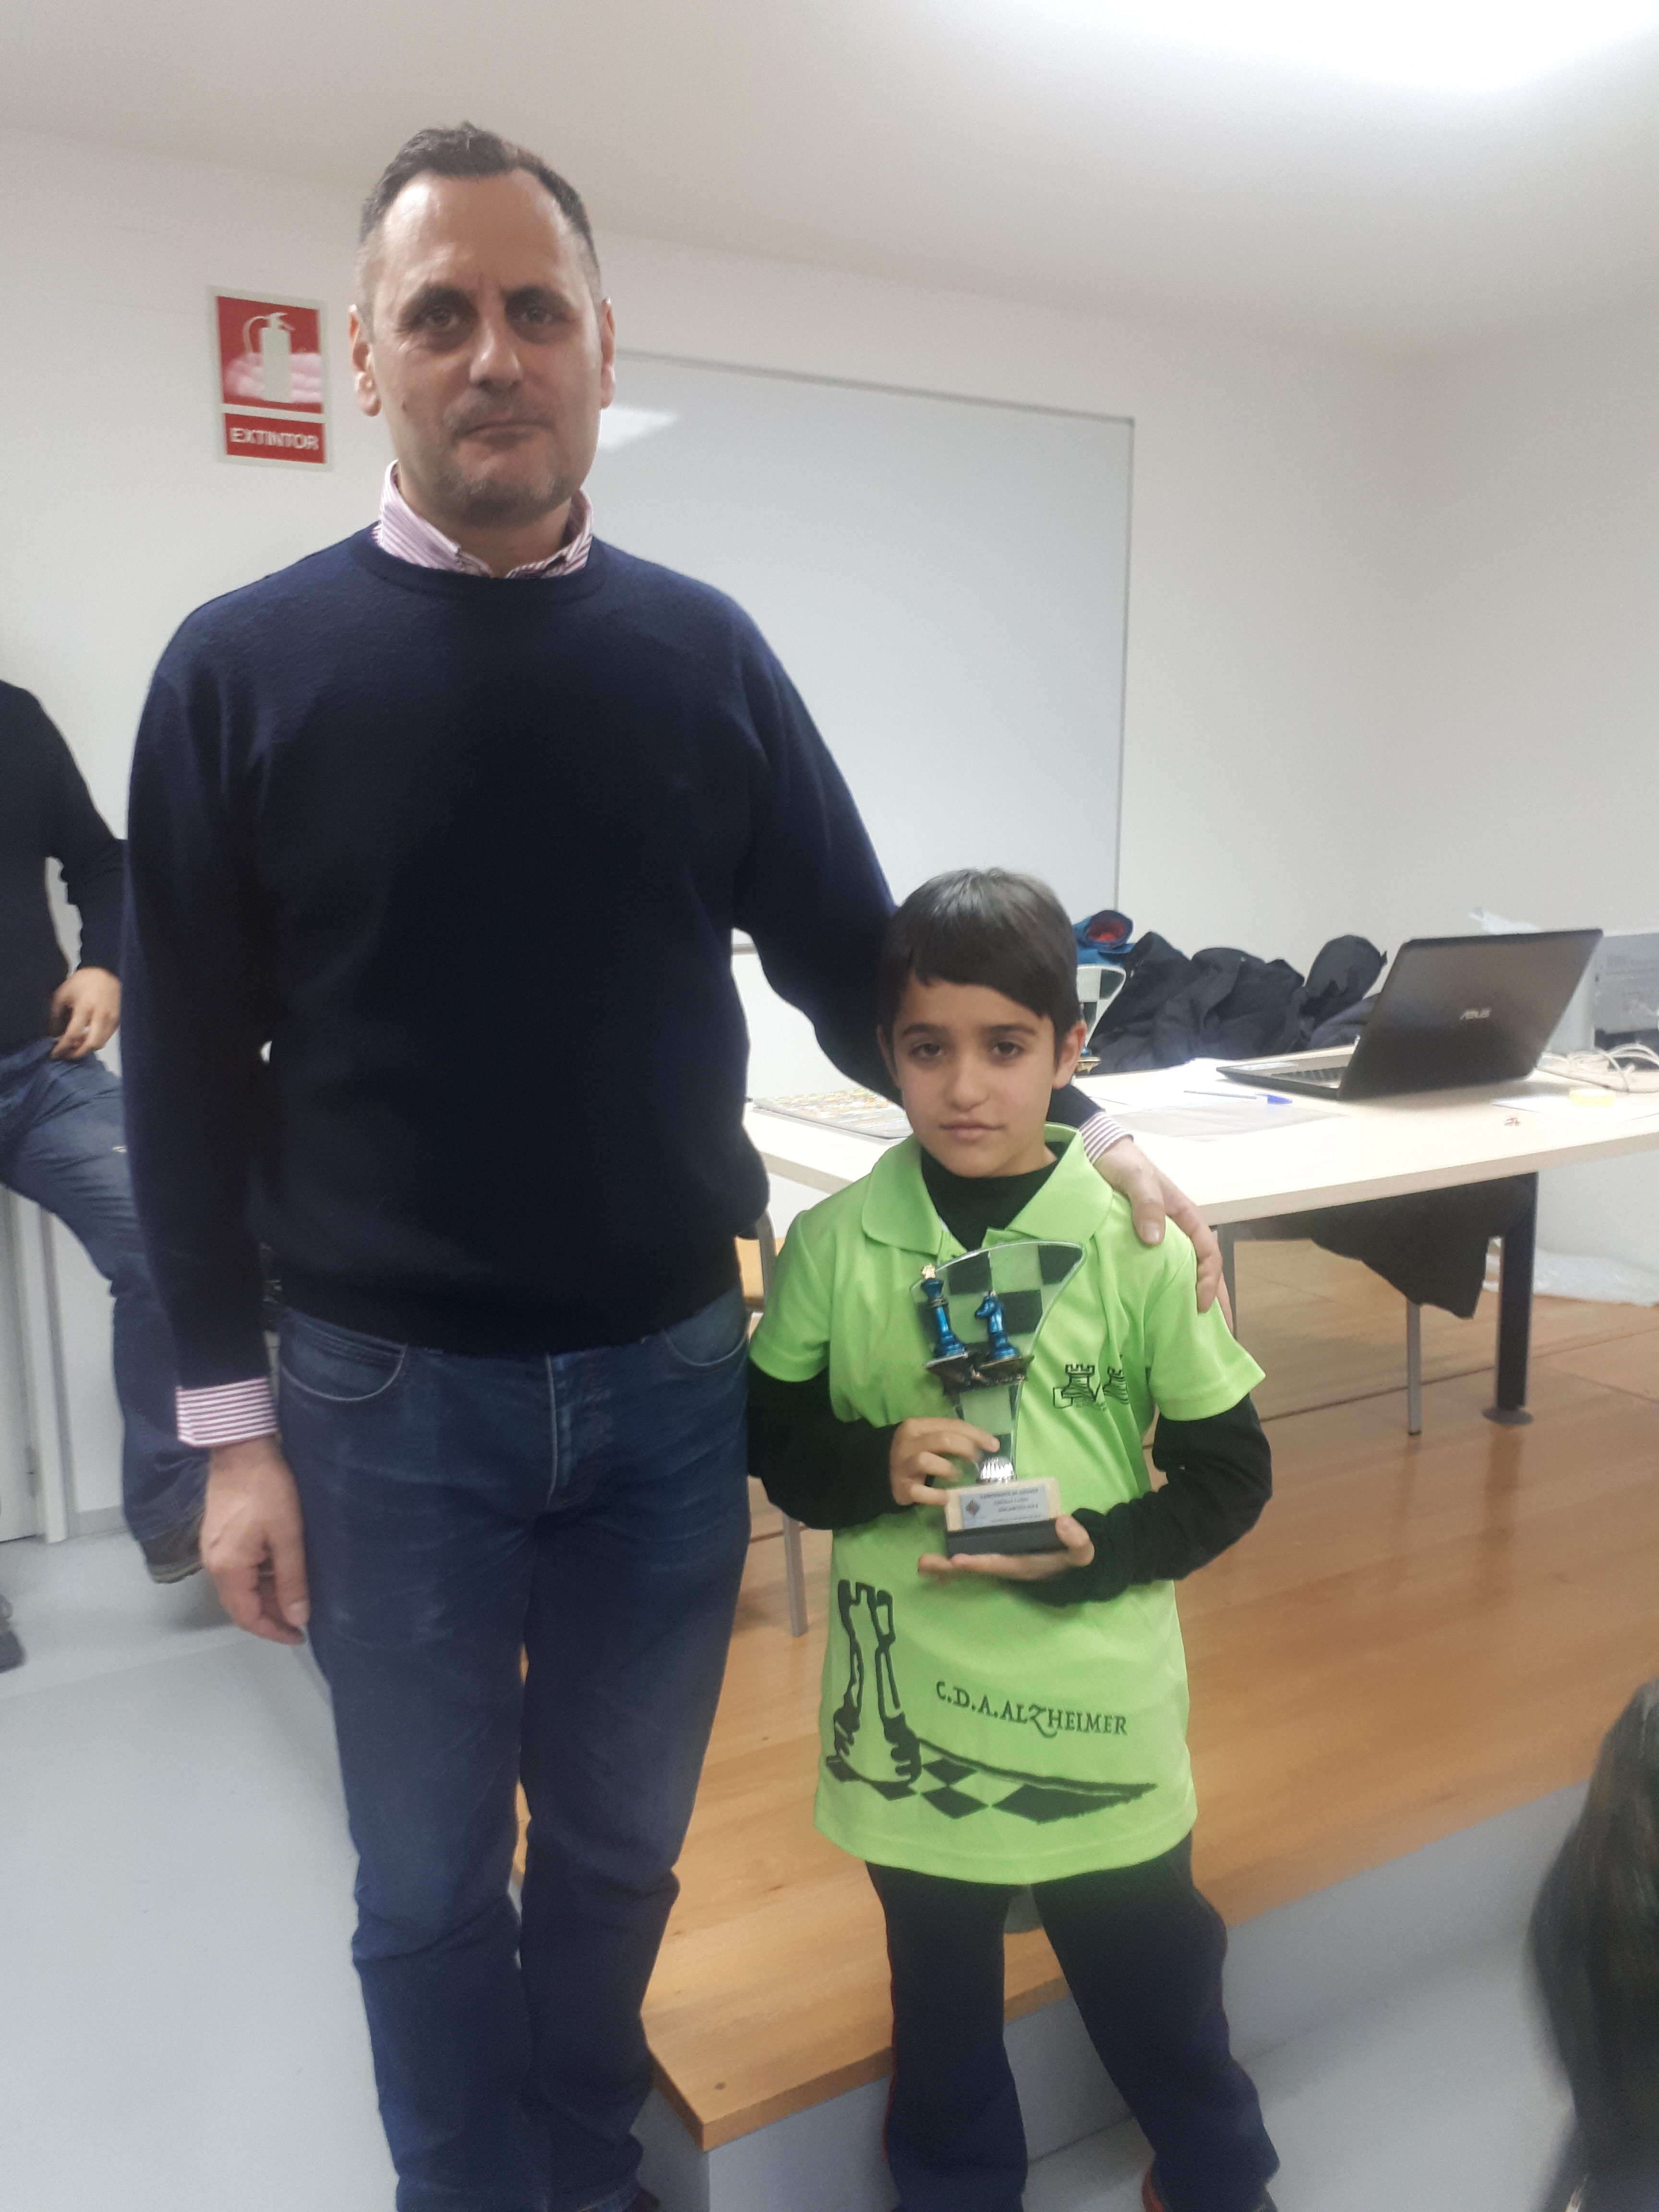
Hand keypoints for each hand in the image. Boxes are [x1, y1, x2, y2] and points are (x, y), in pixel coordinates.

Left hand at [48, 966, 119, 1058]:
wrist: (105, 972)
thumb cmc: (81, 982)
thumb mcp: (62, 994)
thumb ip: (55, 1016)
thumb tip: (53, 1035)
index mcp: (85, 1007)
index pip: (73, 1034)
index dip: (62, 1047)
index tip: (54, 1054)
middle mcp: (101, 1015)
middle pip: (91, 1044)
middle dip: (77, 1053)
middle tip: (66, 1054)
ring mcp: (112, 1019)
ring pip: (100, 1044)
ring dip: (86, 1049)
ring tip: (75, 1045)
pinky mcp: (117, 1021)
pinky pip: (106, 1038)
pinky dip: (95, 1042)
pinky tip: (86, 1038)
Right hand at [203, 1435, 309, 1644]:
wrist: (243, 1449)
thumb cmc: (267, 1488)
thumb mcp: (288, 1536)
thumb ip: (292, 1580)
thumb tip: (296, 1617)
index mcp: (228, 1569)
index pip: (248, 1617)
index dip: (273, 1631)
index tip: (299, 1635)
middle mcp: (214, 1564)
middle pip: (242, 1604)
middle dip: (272, 1615)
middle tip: (303, 1617)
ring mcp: (214, 1549)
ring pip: (241, 1587)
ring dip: (267, 1595)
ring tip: (298, 1594)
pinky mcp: (219, 1535)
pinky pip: (239, 1569)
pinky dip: (260, 1577)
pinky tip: (282, 1570)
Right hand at [890, 1416, 1001, 1509]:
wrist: (878, 1471)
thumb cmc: (912, 1453)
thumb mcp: (925, 1438)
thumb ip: (948, 1437)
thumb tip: (982, 1445)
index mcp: (917, 1426)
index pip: (951, 1425)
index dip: (976, 1434)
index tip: (993, 1445)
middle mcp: (909, 1443)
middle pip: (942, 1439)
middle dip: (966, 1448)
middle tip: (976, 1459)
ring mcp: (903, 1465)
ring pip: (927, 1460)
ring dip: (948, 1468)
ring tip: (957, 1476)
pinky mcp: (901, 1487)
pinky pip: (919, 1492)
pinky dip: (935, 1496)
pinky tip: (945, 1498)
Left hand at [917, 1512, 1096, 1583]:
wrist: (1070, 1563)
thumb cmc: (1072, 1556)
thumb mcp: (1082, 1551)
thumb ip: (1077, 1540)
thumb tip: (1064, 1521)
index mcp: (1023, 1564)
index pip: (998, 1563)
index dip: (979, 1562)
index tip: (959, 1560)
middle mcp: (1006, 1565)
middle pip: (974, 1568)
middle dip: (950, 1568)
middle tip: (923, 1564)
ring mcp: (999, 1560)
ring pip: (969, 1564)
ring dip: (946, 1565)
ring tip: (921, 1564)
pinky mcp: (997, 1553)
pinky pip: (973, 1556)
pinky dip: (956, 1561)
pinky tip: (935, 1566)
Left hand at [1089, 1139, 1230, 1324]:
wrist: (1096, 1153)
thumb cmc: (1122, 1163)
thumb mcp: (1136, 1179)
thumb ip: (1147, 1205)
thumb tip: (1155, 1240)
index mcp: (1186, 1217)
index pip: (1208, 1254)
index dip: (1209, 1280)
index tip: (1200, 1304)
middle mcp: (1177, 1234)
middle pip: (1203, 1272)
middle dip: (1214, 1303)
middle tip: (1218, 1339)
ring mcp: (1159, 1243)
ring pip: (1182, 1277)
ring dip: (1190, 1304)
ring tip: (1194, 1338)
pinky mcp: (1138, 1249)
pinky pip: (1156, 1275)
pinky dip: (1164, 1296)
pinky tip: (1160, 1319)